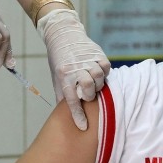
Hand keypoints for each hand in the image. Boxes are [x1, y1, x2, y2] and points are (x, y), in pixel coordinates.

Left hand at [36, 9, 109, 129]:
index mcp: (63, 75)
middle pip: (87, 87)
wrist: (63, 35)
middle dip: (89, 95)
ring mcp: (87, 59)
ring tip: (93, 83)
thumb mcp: (56, 78)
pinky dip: (104, 72)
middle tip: (88, 94)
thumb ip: (62, 95)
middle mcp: (75, 67)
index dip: (77, 115)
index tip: (83, 127)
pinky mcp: (97, 53)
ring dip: (97, 84)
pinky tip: (98, 72)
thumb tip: (65, 116)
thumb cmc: (59, 61)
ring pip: (98, 77)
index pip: (70, 99)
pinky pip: (106, 67)